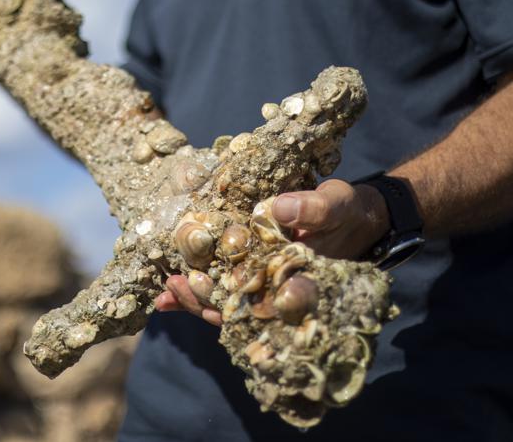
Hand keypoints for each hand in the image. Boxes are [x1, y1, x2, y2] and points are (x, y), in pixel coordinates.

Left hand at [152, 179, 389, 325]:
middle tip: (180, 287)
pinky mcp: (248, 275)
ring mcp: (262, 285)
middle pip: (242, 307)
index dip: (252, 301)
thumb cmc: (344, 213)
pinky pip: (219, 287)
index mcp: (304, 281)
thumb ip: (314, 209)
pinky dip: (195, 291)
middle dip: (209, 302)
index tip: (228, 292)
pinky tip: (166, 293)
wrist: (346, 216)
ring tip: (167, 290)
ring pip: (226, 302)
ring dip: (196, 299)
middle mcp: (279, 290)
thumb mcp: (336, 205)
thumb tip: (279, 207)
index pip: (279, 300)